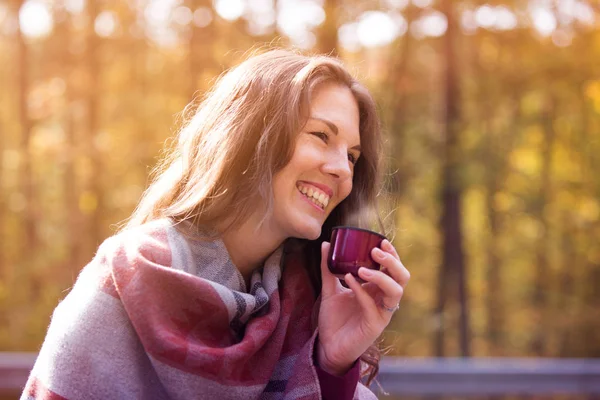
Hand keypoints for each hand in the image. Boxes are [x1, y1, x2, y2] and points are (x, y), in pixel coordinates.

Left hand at [315, 240, 409, 374]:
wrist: (327, 346)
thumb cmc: (334, 319)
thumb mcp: (329, 289)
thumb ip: (328, 268)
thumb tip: (326, 244)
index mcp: (377, 289)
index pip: (394, 268)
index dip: (392, 254)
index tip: (381, 240)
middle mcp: (383, 299)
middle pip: (402, 277)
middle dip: (393, 261)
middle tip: (376, 250)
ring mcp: (381, 313)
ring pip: (396, 291)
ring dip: (381, 276)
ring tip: (362, 268)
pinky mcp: (374, 325)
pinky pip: (372, 305)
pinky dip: (361, 291)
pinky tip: (349, 280)